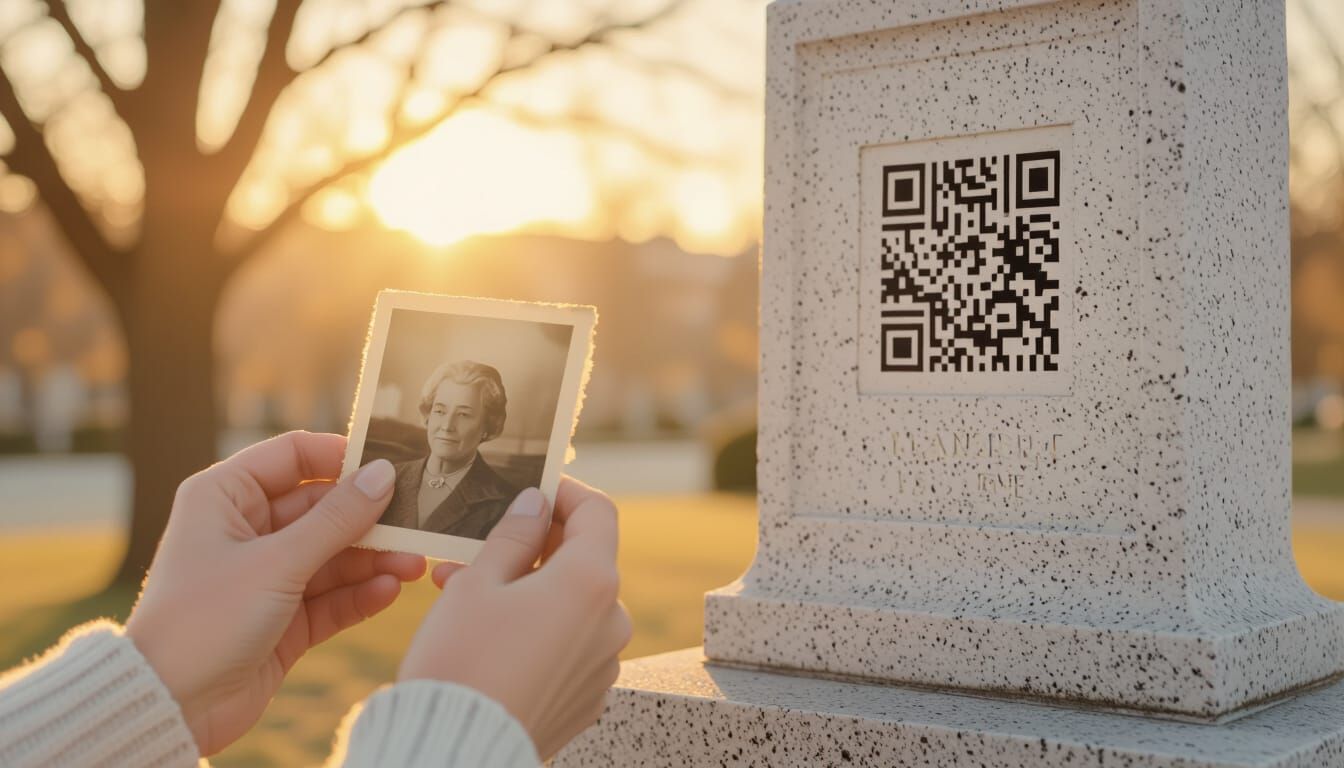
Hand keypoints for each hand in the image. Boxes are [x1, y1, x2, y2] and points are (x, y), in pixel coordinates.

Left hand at [125, 431, 425, 754]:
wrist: (170, 706)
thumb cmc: (204, 620)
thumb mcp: (277, 562)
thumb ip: (336, 519)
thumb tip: (384, 474)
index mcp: (224, 497)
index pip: (292, 456)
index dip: (341, 457)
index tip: (389, 466)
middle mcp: (245, 530)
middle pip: (322, 508)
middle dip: (369, 517)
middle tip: (416, 523)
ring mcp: (265, 576)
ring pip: (332, 554)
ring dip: (372, 559)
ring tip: (414, 564)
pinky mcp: (282, 619)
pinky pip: (330, 596)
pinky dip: (359, 593)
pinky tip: (390, 590)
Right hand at [399, 477, 631, 759]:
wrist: (457, 752)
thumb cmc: (462, 662)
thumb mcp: (478, 582)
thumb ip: (514, 534)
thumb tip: (535, 503)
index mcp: (591, 582)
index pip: (597, 512)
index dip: (564, 492)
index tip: (531, 488)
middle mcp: (612, 621)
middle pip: (584, 560)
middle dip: (534, 545)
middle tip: (480, 542)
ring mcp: (604, 664)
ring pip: (571, 605)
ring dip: (528, 589)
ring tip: (464, 589)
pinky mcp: (588, 697)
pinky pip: (568, 646)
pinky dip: (536, 629)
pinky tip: (488, 634)